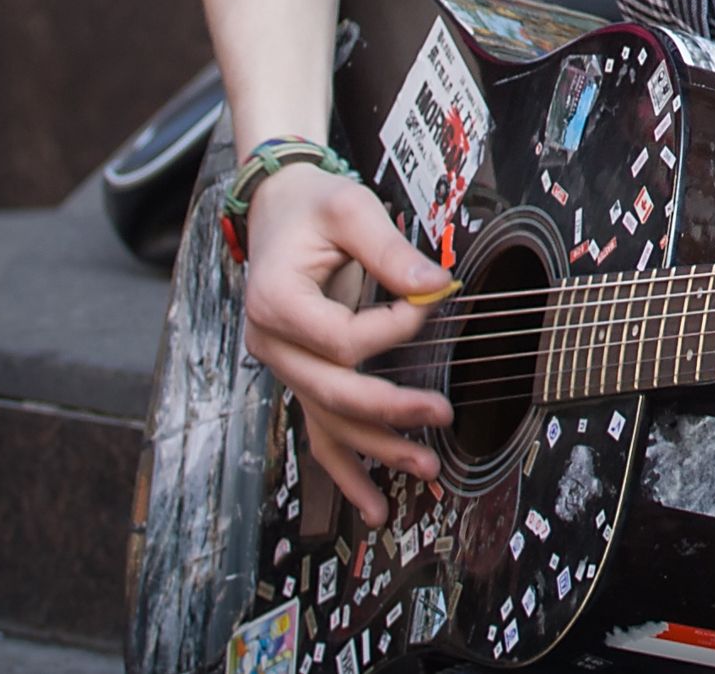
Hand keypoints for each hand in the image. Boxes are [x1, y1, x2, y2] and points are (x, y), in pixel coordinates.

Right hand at [235, 165, 457, 522]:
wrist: (278, 209)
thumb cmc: (314, 207)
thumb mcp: (351, 210)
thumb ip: (391, 250)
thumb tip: (437, 285)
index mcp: (274, 302)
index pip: (340, 339)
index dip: (392, 328)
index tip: (430, 301)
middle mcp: (270, 345)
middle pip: (333, 392)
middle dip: (391, 407)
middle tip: (443, 413)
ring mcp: (283, 368)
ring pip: (328, 422)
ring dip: (377, 450)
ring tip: (427, 469)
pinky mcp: (302, 377)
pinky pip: (321, 431)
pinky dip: (347, 471)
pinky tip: (374, 506)